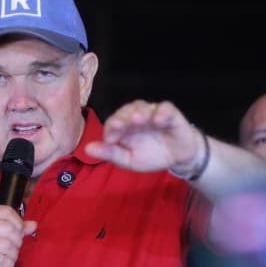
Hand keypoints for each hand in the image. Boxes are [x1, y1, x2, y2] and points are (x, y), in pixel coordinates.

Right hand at [0, 204, 35, 266]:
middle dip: (17, 243)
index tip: (19, 234)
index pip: (6, 212)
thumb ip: (13, 229)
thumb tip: (33, 224)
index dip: (18, 223)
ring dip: (13, 257)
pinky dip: (8, 266)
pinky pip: (1, 259)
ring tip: (8, 261)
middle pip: (10, 229)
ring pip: (8, 245)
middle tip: (13, 252)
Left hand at [85, 100, 202, 173]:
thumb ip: (111, 154)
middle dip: (123, 117)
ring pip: (143, 106)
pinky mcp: (170, 113)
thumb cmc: (151, 156)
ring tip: (138, 120)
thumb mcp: (129, 160)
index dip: (111, 128)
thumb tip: (87, 149)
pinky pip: (165, 108)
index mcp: (124, 127)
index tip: (111, 139)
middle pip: (126, 111)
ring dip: (140, 112)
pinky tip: (158, 121)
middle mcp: (136, 116)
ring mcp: (153, 113)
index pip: (113, 122)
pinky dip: (162, 113)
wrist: (178, 158)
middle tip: (120, 125)